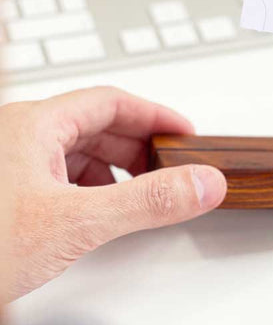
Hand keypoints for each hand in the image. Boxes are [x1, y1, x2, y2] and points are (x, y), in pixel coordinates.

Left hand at [0, 86, 226, 299]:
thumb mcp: (76, 223)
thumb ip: (146, 202)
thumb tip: (199, 183)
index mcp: (32, 125)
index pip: (110, 101)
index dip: (154, 115)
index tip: (184, 134)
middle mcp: (16, 136)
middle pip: (93, 125)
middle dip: (137, 147)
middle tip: (171, 168)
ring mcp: (7, 165)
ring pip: (73, 153)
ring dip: (113, 170)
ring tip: (139, 196)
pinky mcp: (3, 195)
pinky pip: (55, 177)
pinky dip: (87, 191)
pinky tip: (96, 216)